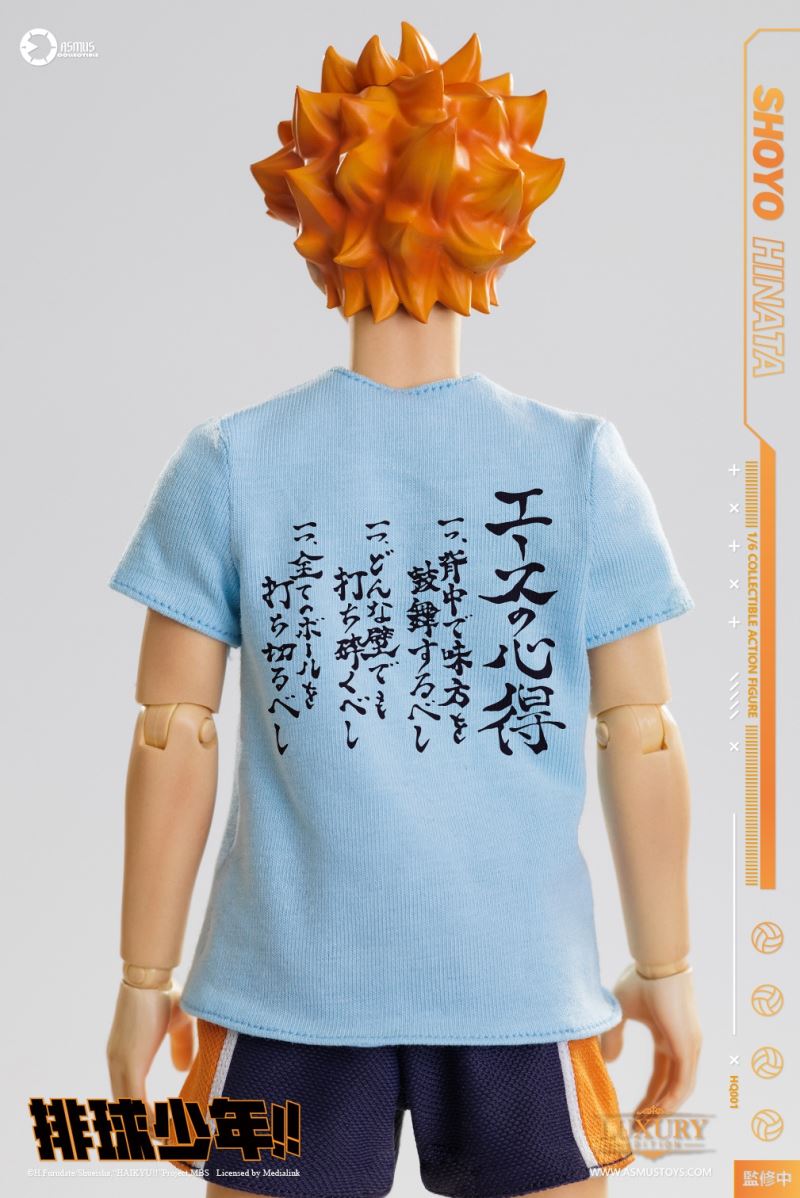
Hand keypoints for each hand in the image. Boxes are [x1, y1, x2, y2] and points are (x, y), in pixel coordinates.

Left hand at [106, 980, 194, 1139]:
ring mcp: (120, 1064)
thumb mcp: (178, 1022)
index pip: (129, 1094)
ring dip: (146, 1127)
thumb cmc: (164, 993)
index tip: (162, 1126)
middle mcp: (118, 1063)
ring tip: (168, 1138)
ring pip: (128, 1109)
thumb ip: (180, 1044)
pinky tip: (162, 1127)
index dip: (143, 1113)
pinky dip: (146, 1118)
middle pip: (125, 1108)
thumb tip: (183, 1068)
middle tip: (166, 1140)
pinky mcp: (127, 1062)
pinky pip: (133, 1101)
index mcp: (127, 1055)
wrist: (151, 976)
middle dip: (143, 1127)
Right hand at [600, 962, 701, 1124]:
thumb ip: (612, 1037)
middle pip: (671, 1086)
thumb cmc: (638, 980)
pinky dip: (673, 1098)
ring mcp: (688, 1045)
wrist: (654, 962)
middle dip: (655, 1109)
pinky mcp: (689, 1045)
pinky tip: (659, 1111)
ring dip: (664, 1109)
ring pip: (679, 1087)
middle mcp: (681, 1044)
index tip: (633, 1115)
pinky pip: (683, 1080)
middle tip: (641, 1130)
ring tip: (647, 1126)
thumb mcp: (619, 1013)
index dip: (648, 1096)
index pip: (661, 1075)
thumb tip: (607, 1061)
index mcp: (666, 1036)